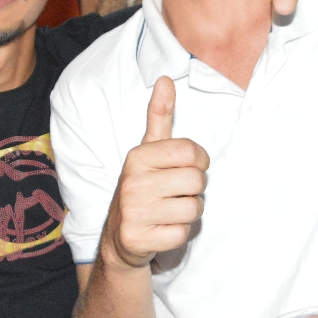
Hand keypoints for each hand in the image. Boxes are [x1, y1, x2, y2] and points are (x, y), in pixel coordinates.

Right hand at [102, 76, 208, 268]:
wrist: (119, 238)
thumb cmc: (142, 188)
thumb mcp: (148, 151)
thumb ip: (159, 116)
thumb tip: (165, 79)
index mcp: (137, 156)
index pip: (192, 152)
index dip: (198, 162)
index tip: (185, 168)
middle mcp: (132, 182)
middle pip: (197, 182)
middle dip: (194, 190)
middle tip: (175, 193)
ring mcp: (133, 212)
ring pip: (193, 209)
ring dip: (188, 213)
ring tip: (168, 211)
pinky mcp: (137, 239)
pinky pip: (182, 234)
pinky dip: (177, 234)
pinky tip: (162, 229)